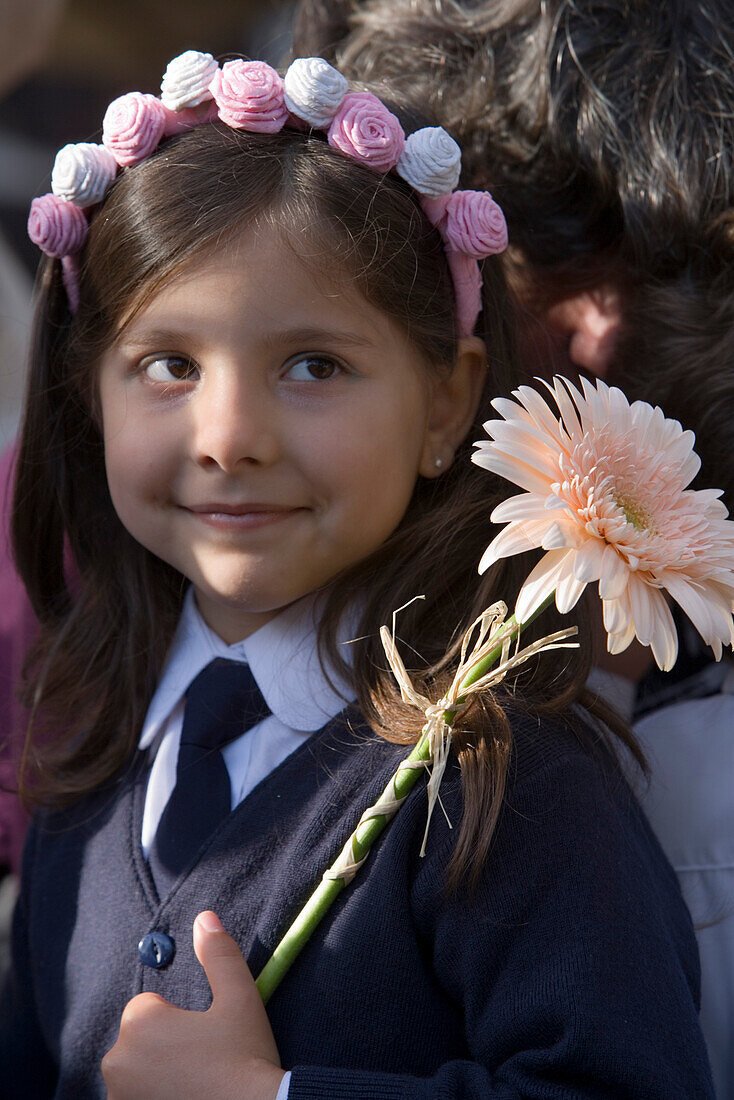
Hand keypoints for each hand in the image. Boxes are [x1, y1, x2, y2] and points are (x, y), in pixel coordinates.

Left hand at [103, 911, 284, 1099]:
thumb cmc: (245, 1058)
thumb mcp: (239, 998)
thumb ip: (219, 955)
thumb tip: (204, 918)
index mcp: (140, 1022)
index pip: (148, 1007)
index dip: (179, 1020)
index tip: (204, 1038)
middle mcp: (117, 1062)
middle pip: (138, 1041)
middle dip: (163, 1047)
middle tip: (201, 1062)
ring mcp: (118, 1098)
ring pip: (136, 1074)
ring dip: (156, 1077)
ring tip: (195, 1086)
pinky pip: (135, 1099)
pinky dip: (153, 1098)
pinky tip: (185, 1099)